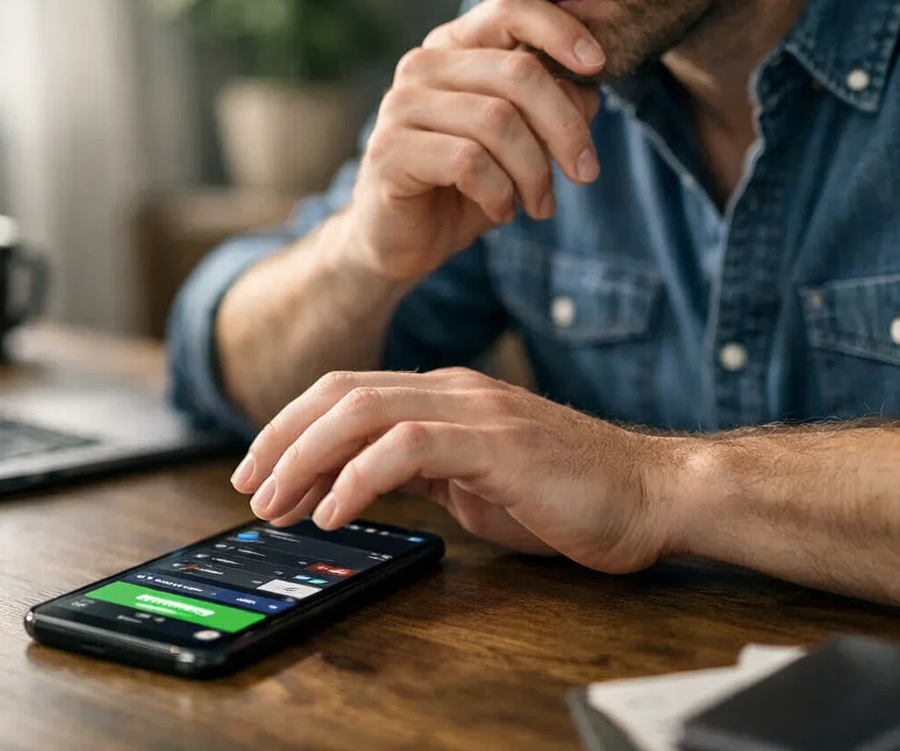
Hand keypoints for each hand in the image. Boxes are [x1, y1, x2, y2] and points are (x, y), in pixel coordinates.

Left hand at [230, 367, 679, 573]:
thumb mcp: (478, 483)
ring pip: (364, 410)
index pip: (351, 394)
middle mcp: (455, 389)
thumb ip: (423, 472)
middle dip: (281, 437)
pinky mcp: (496, 441)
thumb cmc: (573, 495)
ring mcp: (476, 409)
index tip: (258, 470)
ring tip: (275, 502)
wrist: (653, 495)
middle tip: (247, 485)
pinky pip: (408, 446)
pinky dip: (356, 477)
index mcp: (449, 395)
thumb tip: (360, 484)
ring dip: (306, 456)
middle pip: (342, 392)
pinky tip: (332, 510)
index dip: (294, 427)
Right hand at [337, 0, 607, 282]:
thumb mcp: (525, 141)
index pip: (509, 10)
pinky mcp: (389, 150)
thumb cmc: (469, 184)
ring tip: (540, 205)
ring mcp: (400, 105)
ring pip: (498, 122)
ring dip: (534, 172)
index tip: (596, 64)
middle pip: (518, 73)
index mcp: (455, 48)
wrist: (406, 239)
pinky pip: (469, 162)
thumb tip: (588, 85)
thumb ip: (555, 105)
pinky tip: (501, 211)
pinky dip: (500, 194)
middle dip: (565, 127)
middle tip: (585, 173)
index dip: (559, 30)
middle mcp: (423, 65)